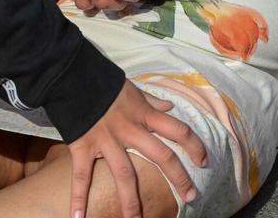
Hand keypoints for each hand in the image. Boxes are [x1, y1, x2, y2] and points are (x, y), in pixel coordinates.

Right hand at [69, 80, 206, 217]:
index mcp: (144, 114)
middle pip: (161, 155)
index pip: (178, 129)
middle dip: (178, 177)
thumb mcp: (134, 90)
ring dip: (131, 202)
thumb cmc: (106, 84)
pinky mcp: (83, 147)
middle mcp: (130, 130)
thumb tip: (170, 106)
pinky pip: (81, 176)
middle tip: (190, 197)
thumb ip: (152, 101)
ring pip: (124, 175)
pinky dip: (78, 198)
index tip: (203, 162)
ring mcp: (106, 140)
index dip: (194, 146)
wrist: (73, 76)